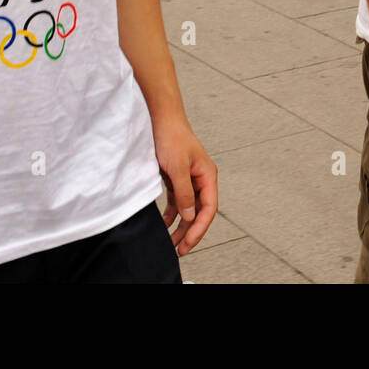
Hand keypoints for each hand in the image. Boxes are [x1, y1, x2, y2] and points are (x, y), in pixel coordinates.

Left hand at [152, 115, 216, 255]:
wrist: (160, 118)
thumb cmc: (172, 136)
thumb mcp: (177, 167)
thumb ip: (184, 193)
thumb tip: (189, 216)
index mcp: (208, 175)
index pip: (208, 208)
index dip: (199, 228)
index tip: (188, 243)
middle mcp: (201, 179)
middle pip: (199, 212)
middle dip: (190, 232)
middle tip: (180, 249)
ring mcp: (189, 179)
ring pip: (188, 209)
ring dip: (181, 226)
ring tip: (171, 243)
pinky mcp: (176, 178)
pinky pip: (177, 202)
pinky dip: (172, 214)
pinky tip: (165, 225)